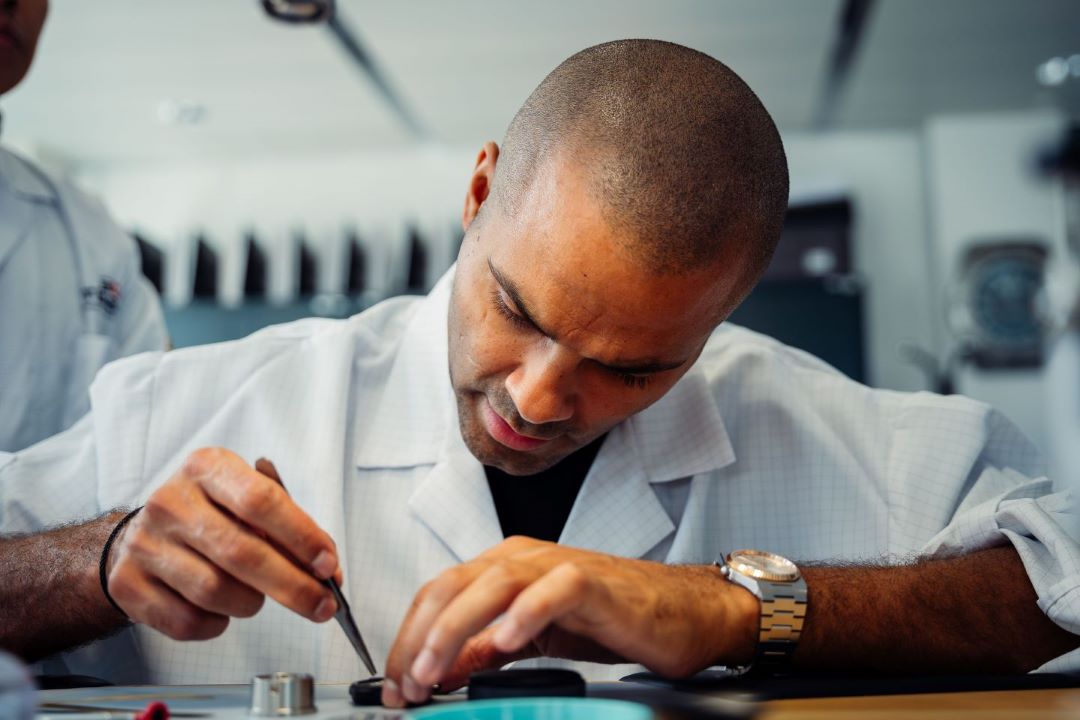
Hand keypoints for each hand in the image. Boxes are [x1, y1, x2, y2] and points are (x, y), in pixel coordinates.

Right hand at [105, 448, 341, 640]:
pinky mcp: (128, 584)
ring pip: (215, 591)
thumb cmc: (210, 515)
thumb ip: (288, 527)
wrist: (142, 535)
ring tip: (256, 595)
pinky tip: (221, 609)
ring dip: (250, 603)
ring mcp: (145, 543)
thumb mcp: (245, 499)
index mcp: (207, 468)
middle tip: (321, 604)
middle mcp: (171, 501)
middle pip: (241, 552)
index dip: (301, 536)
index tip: (328, 564)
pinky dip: (217, 623)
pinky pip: (187, 621)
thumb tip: (326, 570)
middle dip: (291, 585)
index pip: (261, 500)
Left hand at [382, 536, 757, 706]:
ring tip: (436, 669)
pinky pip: (554, 589)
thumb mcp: (532, 638)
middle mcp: (523, 558)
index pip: (438, 594)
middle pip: (454, 585)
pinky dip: (525, 613)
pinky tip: (506, 641)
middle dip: (421, 637)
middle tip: (407, 683)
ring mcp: (557, 565)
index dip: (409, 638)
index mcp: (503, 568)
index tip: (396, 683)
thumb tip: (440, 669)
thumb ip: (485, 649)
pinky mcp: (593, 581)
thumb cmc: (611, 616)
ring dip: (457, 628)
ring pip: (493, 583)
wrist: (680, 611)